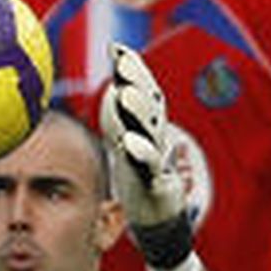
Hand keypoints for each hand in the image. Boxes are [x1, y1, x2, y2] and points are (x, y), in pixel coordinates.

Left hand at [101, 42, 191, 270]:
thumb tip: (111, 88)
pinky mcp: (159, 184)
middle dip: (138, 80)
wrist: (158, 221)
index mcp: (146, 127)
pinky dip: (141, 153)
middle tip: (123, 61)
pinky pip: (150, 166)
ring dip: (137, 110)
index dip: (133, 70)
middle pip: (149, 104)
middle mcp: (155, 139)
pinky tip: (130, 142)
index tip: (117, 48)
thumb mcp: (125, 145)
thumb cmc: (138, 180)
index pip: (143, 92)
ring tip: (123, 91)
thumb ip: (118, 118)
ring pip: (150, 129)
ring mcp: (159, 160)